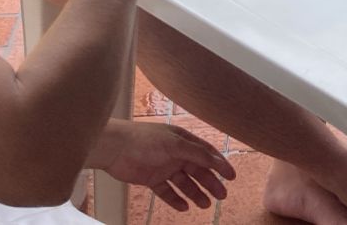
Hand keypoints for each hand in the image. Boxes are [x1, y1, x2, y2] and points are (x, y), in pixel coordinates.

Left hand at [90, 119, 233, 211]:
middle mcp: (175, 153)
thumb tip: (218, 160)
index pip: (206, 153)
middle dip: (210, 183)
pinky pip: (167, 191)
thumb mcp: (175, 145)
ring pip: (184, 183)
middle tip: (221, 196)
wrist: (114, 148)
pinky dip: (175, 199)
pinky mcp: (152, 179)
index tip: (232, 176)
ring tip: (205, 204)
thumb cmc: (145, 140)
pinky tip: (183, 207)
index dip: (220, 164)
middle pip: (197, 170)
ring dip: (195, 193)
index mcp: (183, 141)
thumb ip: (197, 153)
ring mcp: (164, 167)